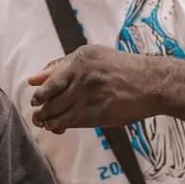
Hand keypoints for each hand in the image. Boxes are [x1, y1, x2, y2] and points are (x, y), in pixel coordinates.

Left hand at [29, 46, 158, 133]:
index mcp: (78, 59)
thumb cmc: (123, 69)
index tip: (37, 100)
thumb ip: (62, 66)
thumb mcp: (93, 56)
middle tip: (39, 115)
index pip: (48, 81)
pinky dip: (59, 126)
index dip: (40, 94)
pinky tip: (59, 127)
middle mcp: (80, 76)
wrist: (151, 83)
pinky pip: (68, 122)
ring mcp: (87, 95)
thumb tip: (33, 79)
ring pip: (55, 112)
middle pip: (48, 98)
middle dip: (41, 109)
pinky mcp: (94, 114)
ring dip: (47, 120)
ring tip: (47, 122)